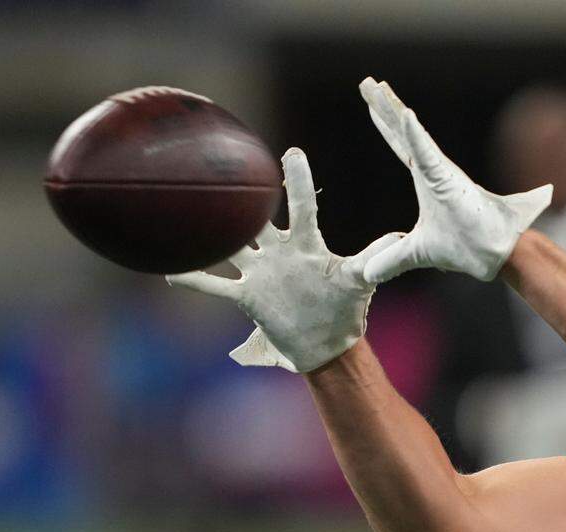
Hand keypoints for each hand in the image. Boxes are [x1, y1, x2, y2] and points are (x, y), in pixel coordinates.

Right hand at [167, 148, 400, 372]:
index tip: (292, 153)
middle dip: (243, 198)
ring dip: (210, 233)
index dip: (297, 182)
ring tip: (185, 207)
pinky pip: (215, 285)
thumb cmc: (346, 310)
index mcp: (308, 245)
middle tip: (227, 167)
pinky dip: (193, 278)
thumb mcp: (359, 282)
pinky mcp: (248, 297)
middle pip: (258, 220)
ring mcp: (260, 272)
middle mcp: (280, 252)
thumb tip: (398, 238)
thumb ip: (372, 259)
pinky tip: (168, 269)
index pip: (302, 207)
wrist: (327, 344)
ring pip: (229, 246)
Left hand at [358, 77, 552, 283]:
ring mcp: (441, 171)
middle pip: (402, 131)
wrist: (492, 255)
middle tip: (365, 83)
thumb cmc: (464, 248)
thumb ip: (392, 259)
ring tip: (375, 88)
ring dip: (393, 110)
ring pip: (411, 134)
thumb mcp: (416, 253)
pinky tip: (402, 115)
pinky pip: (426, 152)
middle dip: (383, 106)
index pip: (400, 145)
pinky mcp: (448, 178)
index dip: (385, 124)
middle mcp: (434, 169)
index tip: (370, 102)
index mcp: (428, 180)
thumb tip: (367, 273)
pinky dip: (413, 134)